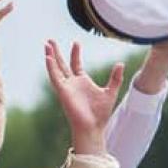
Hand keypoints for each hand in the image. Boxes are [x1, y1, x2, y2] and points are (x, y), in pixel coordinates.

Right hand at [44, 40, 124, 154]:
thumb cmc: (100, 114)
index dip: (75, 53)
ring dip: (51, 57)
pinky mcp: (63, 92)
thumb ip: (115, 78)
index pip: (76, 64)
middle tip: (50, 41)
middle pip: (62, 64)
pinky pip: (55, 77)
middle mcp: (72, 83)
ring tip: (46, 45)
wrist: (93, 127)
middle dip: (56, 52)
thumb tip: (121, 63)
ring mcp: (66, 87)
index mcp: (82, 82)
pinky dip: (51, 67)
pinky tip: (48, 58)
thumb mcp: (110, 91)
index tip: (76, 43)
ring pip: (56, 69)